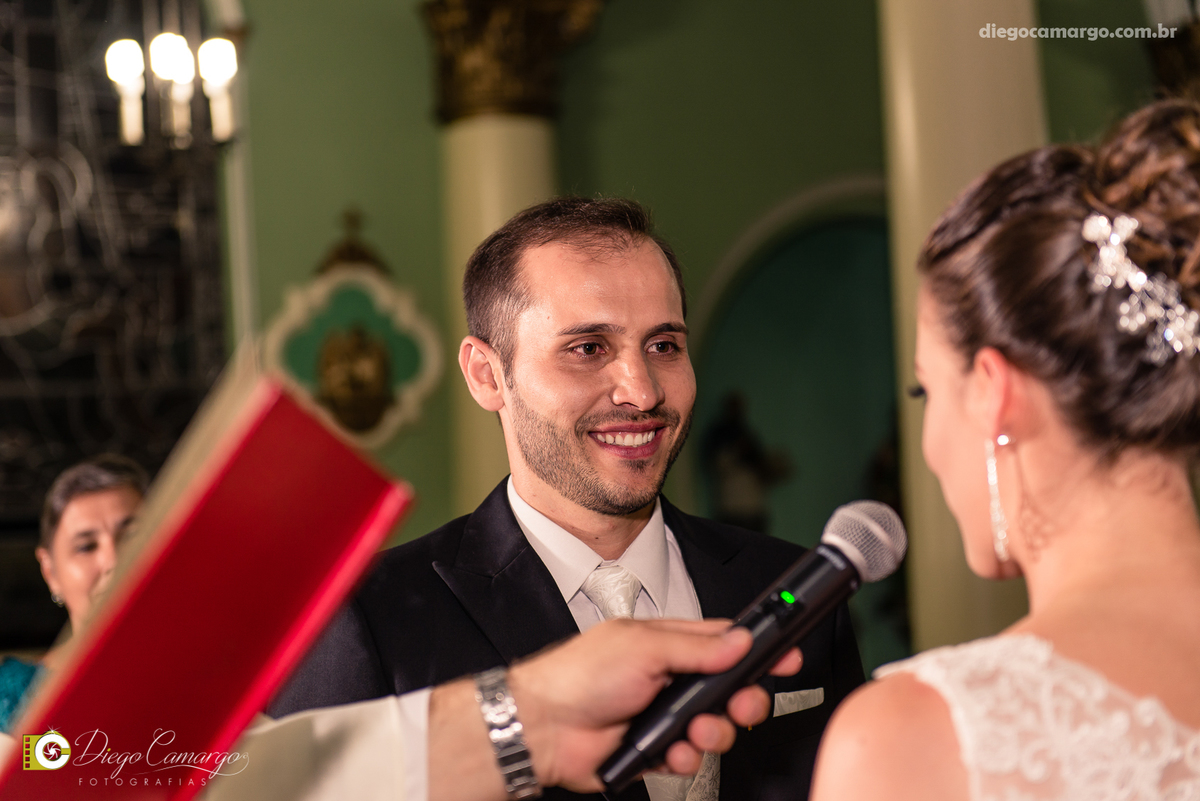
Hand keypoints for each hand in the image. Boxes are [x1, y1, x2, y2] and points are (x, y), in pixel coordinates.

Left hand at [508, 618, 801, 792]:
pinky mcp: (656, 749)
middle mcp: (671, 678)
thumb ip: (697, 646)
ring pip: (716, 727)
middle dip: (743, 699)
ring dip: (712, 732)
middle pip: (730, 689)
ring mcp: (664, 715)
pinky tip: (669, 751)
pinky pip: (690, 757)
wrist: (544, 726)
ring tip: (692, 731)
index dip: (758, 649)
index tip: (786, 654)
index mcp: (669, 643)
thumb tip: (739, 639)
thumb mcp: (643, 648)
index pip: (726, 641)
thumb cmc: (579, 674)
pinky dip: (685, 757)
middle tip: (741, 704)